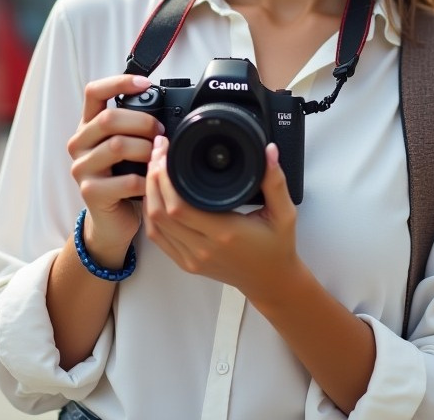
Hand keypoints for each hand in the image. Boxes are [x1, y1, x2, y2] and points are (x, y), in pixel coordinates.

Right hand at [66, 74, 162, 266]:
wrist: (111, 220)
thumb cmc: (123, 178)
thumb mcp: (125, 147)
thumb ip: (133, 126)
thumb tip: (164, 107)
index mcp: (87, 126)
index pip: (94, 92)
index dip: (119, 82)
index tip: (145, 84)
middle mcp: (79, 144)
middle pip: (108, 119)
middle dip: (142, 122)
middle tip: (160, 133)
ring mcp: (81, 169)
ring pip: (117, 146)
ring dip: (146, 150)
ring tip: (157, 157)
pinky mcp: (90, 192)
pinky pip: (126, 180)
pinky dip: (146, 180)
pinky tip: (153, 182)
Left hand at [143, 135, 300, 292]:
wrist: (271, 281)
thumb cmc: (277, 248)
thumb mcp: (284, 213)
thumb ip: (275, 181)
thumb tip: (268, 150)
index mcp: (225, 233)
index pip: (179, 205)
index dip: (166, 177)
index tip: (167, 151)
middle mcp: (203, 248)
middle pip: (161, 211)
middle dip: (154, 178)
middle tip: (158, 152)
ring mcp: (192, 258)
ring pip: (155, 224)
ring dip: (149, 194)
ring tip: (154, 168)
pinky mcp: (187, 264)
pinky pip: (159, 238)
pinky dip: (151, 215)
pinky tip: (154, 196)